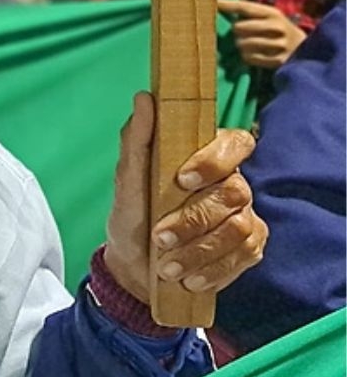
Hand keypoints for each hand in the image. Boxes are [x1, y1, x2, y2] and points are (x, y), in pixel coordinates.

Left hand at [103, 93, 267, 308]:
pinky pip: (244, 255)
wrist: (134, 267)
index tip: (183, 179)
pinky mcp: (250, 247)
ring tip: (167, 266)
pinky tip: (188, 278)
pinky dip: (212, 270)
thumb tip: (144, 98)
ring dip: (198, 251)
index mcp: (207, 156)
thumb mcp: (127, 181)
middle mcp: (232, 183)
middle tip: (160, 238)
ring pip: (239, 228)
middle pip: (234, 193)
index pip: (235, 143)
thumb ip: (137, 140)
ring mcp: (245, 215)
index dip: (215, 160)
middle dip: (193, 220)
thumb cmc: (132, 216)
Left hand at [217, 0, 306, 68]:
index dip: (228, 5)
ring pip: (244, 44)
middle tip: (241, 34)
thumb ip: (249, 13)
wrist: (305, 48)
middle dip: (236, 31)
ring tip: (247, 45)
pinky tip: (254, 55)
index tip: (213, 3)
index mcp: (273, 13)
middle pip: (240, 27)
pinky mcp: (279, 60)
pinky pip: (250, 59)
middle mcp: (277, 26)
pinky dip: (247, 57)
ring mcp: (280, 44)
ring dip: (241, 46)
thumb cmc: (277, 31)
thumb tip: (219, 5)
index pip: (245, 7)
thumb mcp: (269, 18)